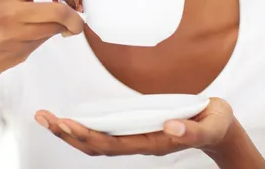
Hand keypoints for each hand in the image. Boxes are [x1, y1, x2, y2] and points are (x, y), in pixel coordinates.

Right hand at [0, 0, 84, 83]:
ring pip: (57, 24)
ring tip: (68, 26)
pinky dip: (58, 32)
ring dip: (71, 25)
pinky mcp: (19, 47)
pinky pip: (49, 35)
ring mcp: (13, 29)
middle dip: (75, 11)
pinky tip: (55, 32)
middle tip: (76, 13)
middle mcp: (9, 8)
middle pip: (59, 7)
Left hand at [35, 97, 234, 156]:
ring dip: (69, 131)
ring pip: (95, 141)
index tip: (67, 123)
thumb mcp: (213, 124)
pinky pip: (103, 132)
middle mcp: (139, 143)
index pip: (113, 145)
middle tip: (43, 117)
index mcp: (154, 143)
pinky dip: (82, 126)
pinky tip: (67, 118)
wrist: (220, 127)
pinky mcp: (134, 129)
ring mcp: (134, 138)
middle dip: (68, 133)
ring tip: (45, 118)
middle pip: (96, 146)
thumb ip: (194, 129)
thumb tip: (170, 126)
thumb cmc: (216, 123)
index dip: (88, 136)